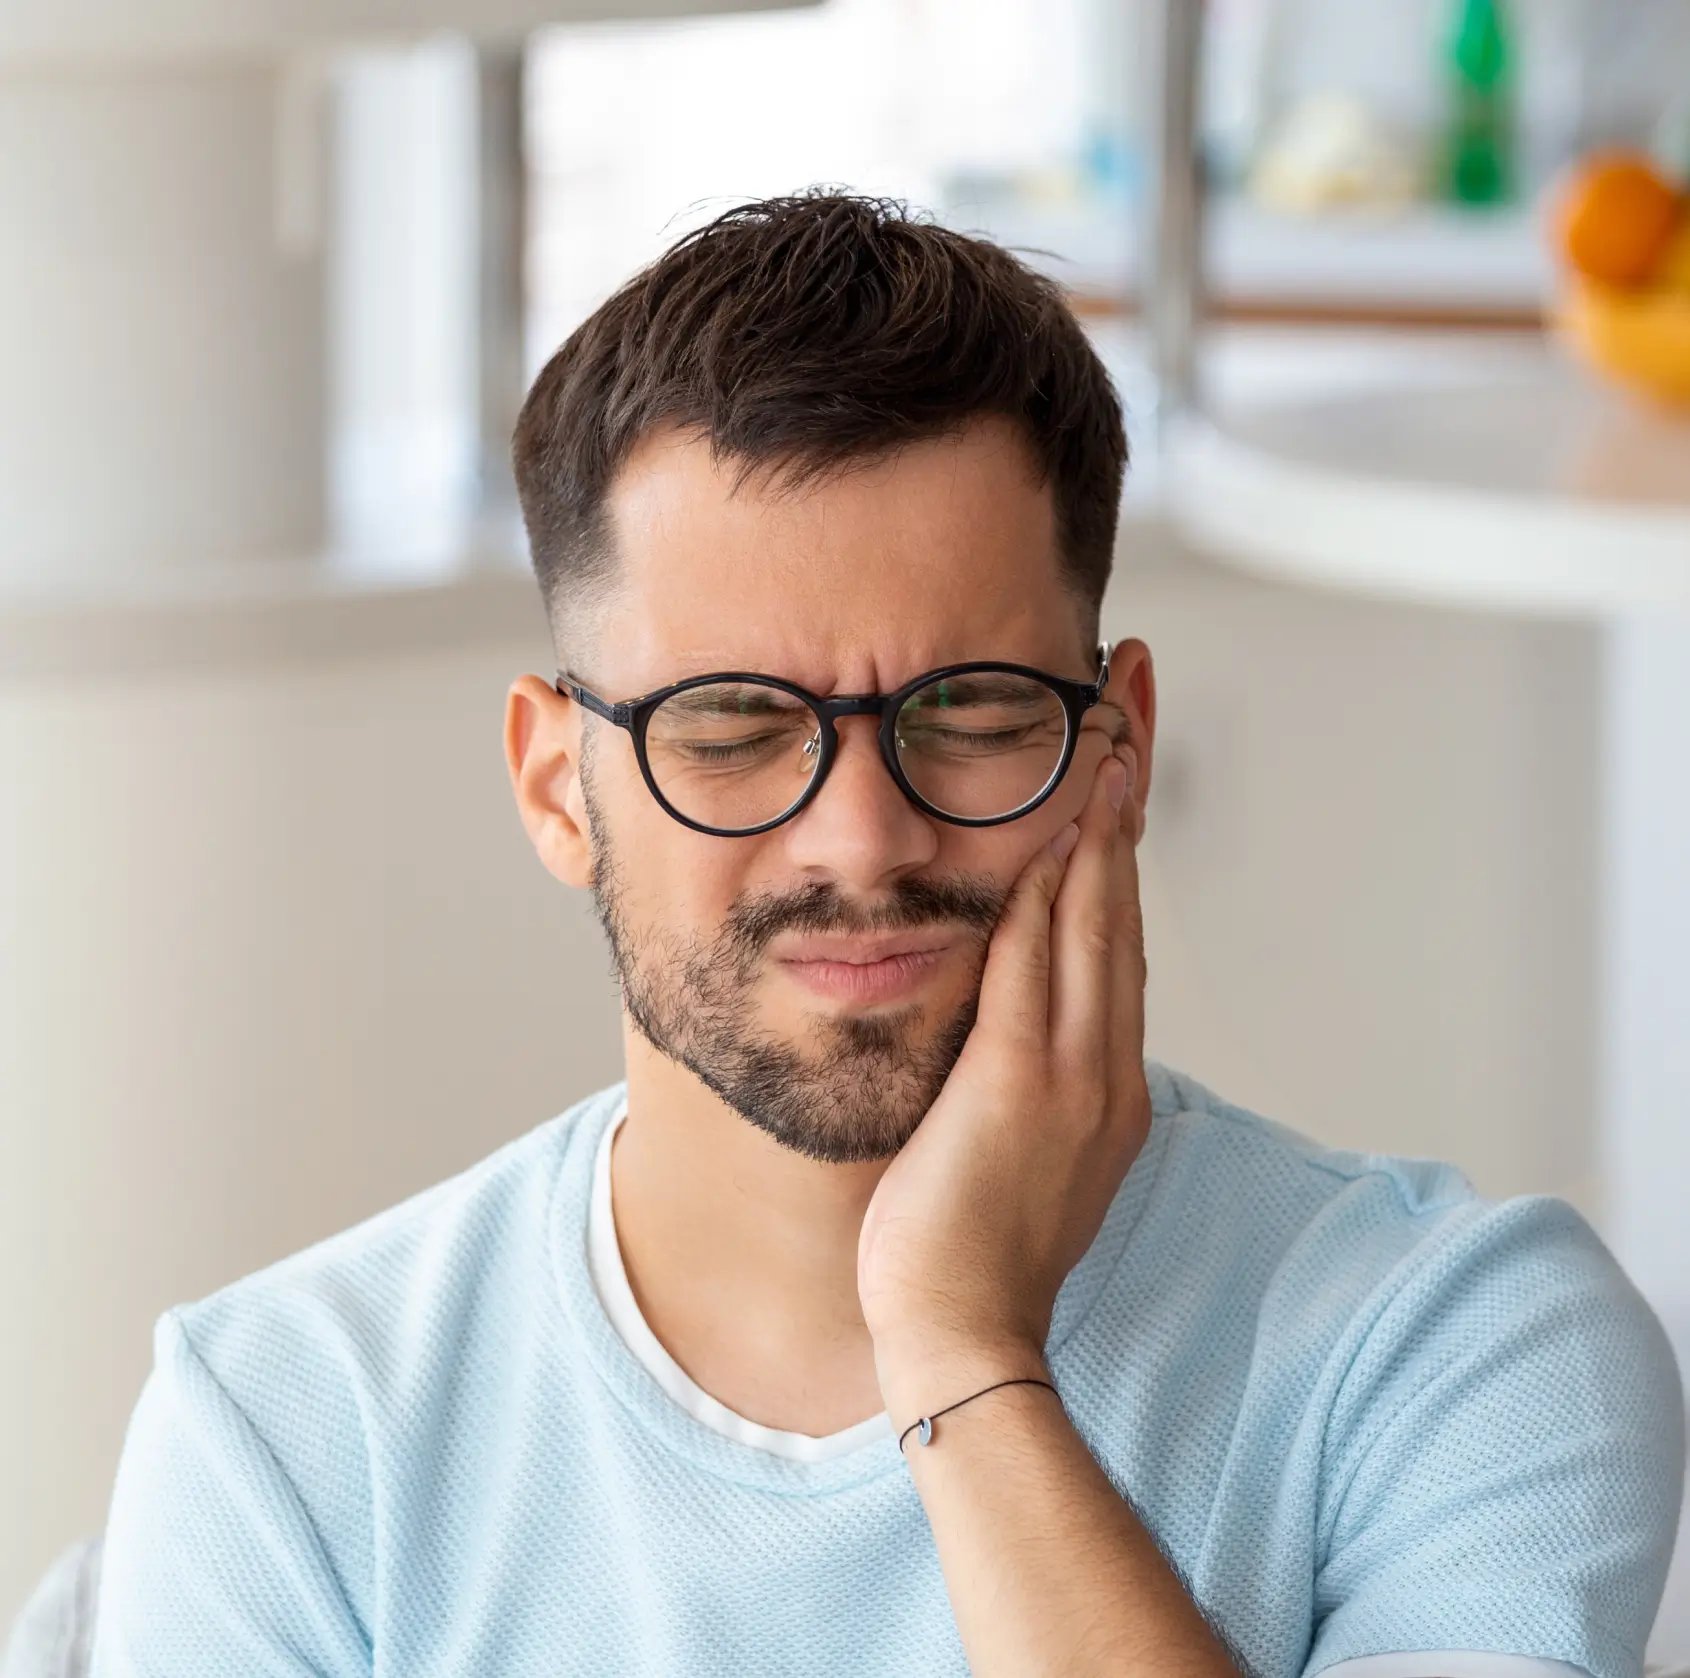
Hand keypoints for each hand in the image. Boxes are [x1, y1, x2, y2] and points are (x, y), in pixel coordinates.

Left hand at [857, 746, 1151, 1417]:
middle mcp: (1106, 1065)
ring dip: (1100, 820)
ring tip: (1107, 731)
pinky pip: (1037, 966)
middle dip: (1127, 799)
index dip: (1121, 846)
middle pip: (1121, 906)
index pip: (1116, 936)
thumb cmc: (970, 1244)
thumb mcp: (1017, 1144)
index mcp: (1106, 1079)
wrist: (962, 1330)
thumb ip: (1024, 1071)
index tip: (1121, 765)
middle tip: (1131, 706)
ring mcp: (1074, 1074)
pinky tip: (1056, 826)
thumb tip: (1006, 1019)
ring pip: (1095, 921)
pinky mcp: (1023, 1084)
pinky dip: (1052, 890)